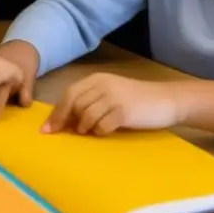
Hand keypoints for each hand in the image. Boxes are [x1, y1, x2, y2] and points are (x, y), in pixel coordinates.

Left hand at [44, 73, 183, 135]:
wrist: (166, 99)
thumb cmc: (136, 99)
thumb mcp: (110, 93)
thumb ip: (90, 100)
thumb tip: (65, 119)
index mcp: (97, 79)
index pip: (69, 93)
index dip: (57, 112)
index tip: (47, 129)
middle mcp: (103, 85)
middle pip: (74, 104)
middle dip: (66, 121)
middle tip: (66, 133)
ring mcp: (114, 97)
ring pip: (86, 115)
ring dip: (84, 127)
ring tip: (90, 131)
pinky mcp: (124, 111)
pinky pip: (103, 125)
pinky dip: (100, 132)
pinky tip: (105, 132)